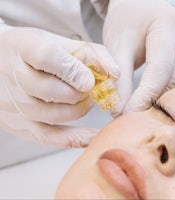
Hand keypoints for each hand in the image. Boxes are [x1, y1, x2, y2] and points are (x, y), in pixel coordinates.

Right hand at [0, 26, 118, 146]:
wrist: (0, 64)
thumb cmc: (34, 52)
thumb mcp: (58, 41)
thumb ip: (89, 53)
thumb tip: (115, 73)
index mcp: (22, 48)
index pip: (47, 57)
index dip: (74, 70)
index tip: (90, 79)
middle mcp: (14, 78)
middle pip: (54, 91)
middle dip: (81, 92)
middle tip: (88, 87)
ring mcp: (15, 106)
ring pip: (57, 114)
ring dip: (80, 108)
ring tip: (83, 99)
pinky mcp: (20, 126)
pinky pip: (51, 137)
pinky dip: (76, 138)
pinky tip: (93, 136)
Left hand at [103, 0, 174, 114]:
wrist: (137, 9)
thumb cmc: (126, 25)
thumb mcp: (118, 49)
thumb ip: (121, 81)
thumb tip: (119, 111)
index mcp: (168, 24)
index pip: (160, 69)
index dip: (144, 96)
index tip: (129, 113)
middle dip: (153, 100)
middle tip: (133, 115)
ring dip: (161, 98)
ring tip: (141, 107)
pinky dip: (168, 91)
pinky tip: (154, 97)